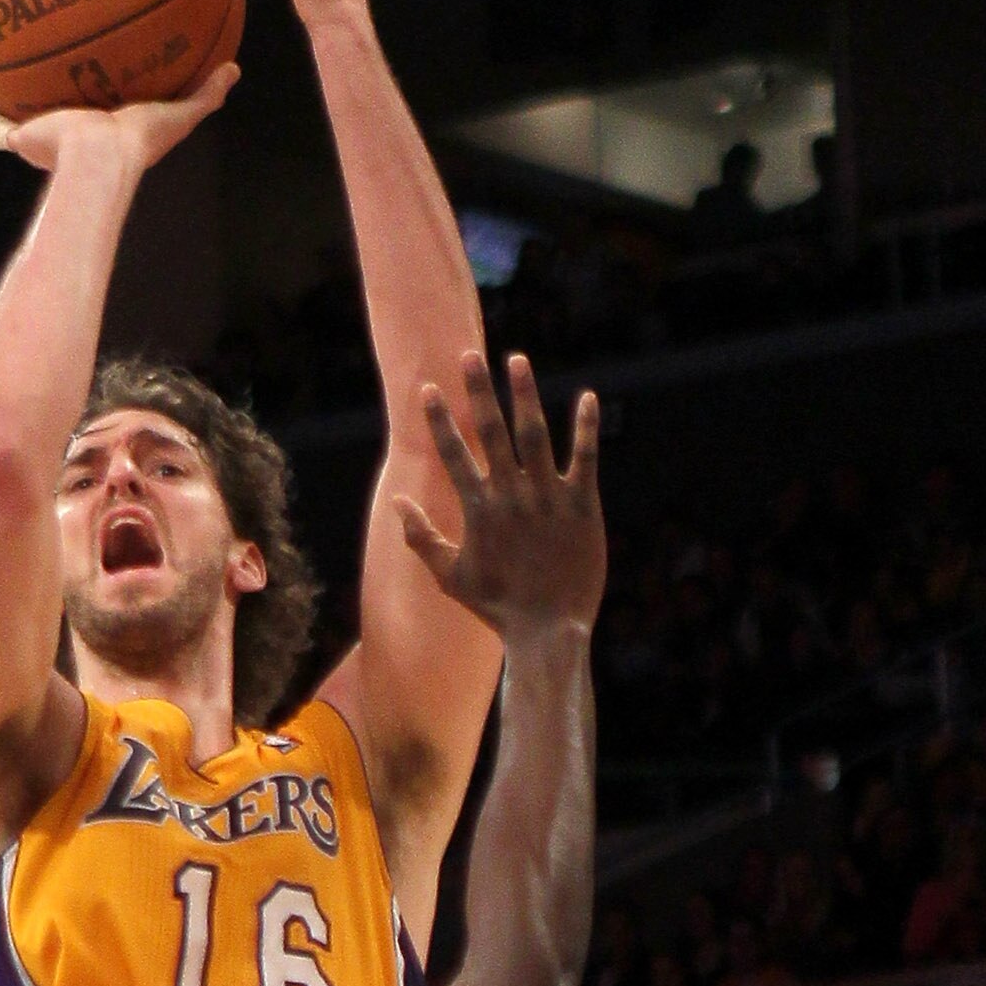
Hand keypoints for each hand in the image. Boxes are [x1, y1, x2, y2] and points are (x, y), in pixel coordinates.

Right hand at [0, 59, 236, 174]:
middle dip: (44, 93)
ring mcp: (40, 140)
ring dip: (5, 98)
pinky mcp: (19, 139)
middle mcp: (67, 138)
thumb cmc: (139, 142)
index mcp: (101, 133)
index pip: (94, 110)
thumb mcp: (179, 112)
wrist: (99, 158)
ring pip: (15, 118)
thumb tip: (235, 68)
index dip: (92, 92)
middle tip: (43, 61)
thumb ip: (205, 93)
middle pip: (52, 112)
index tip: (92, 68)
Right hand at [393, 348, 604, 643]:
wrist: (548, 631)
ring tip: (516, 360)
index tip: (427, 389)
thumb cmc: (497, 607)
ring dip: (524, 395)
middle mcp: (510, 496)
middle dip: (477, 392)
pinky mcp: (582, 506)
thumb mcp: (450, 576)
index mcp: (478, 510)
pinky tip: (586, 397)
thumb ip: (421, 538)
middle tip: (469, 354)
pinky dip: (585, 428)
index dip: (439, 420)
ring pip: (534, 435)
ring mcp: (547, 498)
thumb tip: (399, 504)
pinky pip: (583, 458)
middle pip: (491, 433)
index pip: (453, 455)